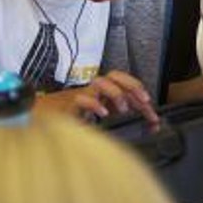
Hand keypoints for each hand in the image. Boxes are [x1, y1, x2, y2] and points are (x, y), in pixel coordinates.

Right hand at [38, 70, 158, 124]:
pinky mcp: (71, 105)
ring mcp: (83, 95)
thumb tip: (154, 126)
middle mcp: (96, 90)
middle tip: (143, 101)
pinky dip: (94, 105)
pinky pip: (82, 99)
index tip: (152, 109)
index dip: (141, 93)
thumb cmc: (80, 119)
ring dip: (115, 93)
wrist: (47, 121)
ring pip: (100, 82)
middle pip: (115, 75)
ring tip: (123, 109)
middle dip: (132, 85)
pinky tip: (103, 114)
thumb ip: (130, 120)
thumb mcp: (110, 119)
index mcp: (106, 91)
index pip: (126, 84)